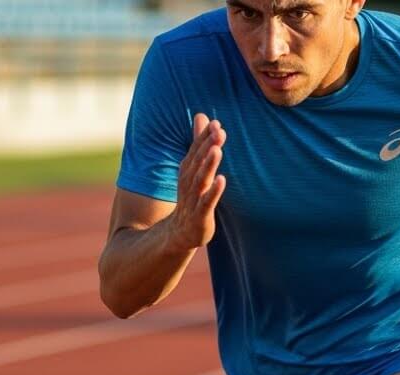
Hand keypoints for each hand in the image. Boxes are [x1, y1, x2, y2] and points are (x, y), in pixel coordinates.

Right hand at [165, 113, 227, 251]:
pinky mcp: (200, 217)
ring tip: (217, 150)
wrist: (178, 234)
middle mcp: (188, 183)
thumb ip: (199, 143)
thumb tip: (203, 116)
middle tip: (218, 130)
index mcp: (188, 172)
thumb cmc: (191, 198)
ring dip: (208, 165)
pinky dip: (213, 192)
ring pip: (200, 180)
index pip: (196, 152)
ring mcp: (193, 200)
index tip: (215, 123)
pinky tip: (221, 180)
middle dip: (207, 146)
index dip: (204, 138)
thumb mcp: (194, 169)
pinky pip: (206, 203)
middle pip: (197, 162)